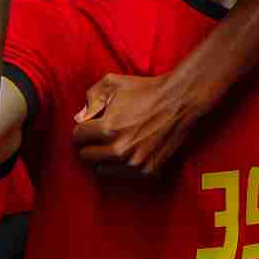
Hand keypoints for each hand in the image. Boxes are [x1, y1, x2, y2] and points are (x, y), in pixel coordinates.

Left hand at [71, 73, 200, 174]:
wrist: (180, 101)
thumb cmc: (146, 90)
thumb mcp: (113, 82)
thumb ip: (90, 98)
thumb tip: (80, 117)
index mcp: (107, 129)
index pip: (77, 136)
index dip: (84, 127)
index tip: (93, 123)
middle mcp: (119, 150)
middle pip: (86, 156)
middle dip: (91, 143)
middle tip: (102, 134)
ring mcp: (134, 163)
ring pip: (101, 169)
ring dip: (104, 157)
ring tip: (115, 142)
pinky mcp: (147, 171)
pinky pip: (122, 175)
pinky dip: (122, 165)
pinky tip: (130, 149)